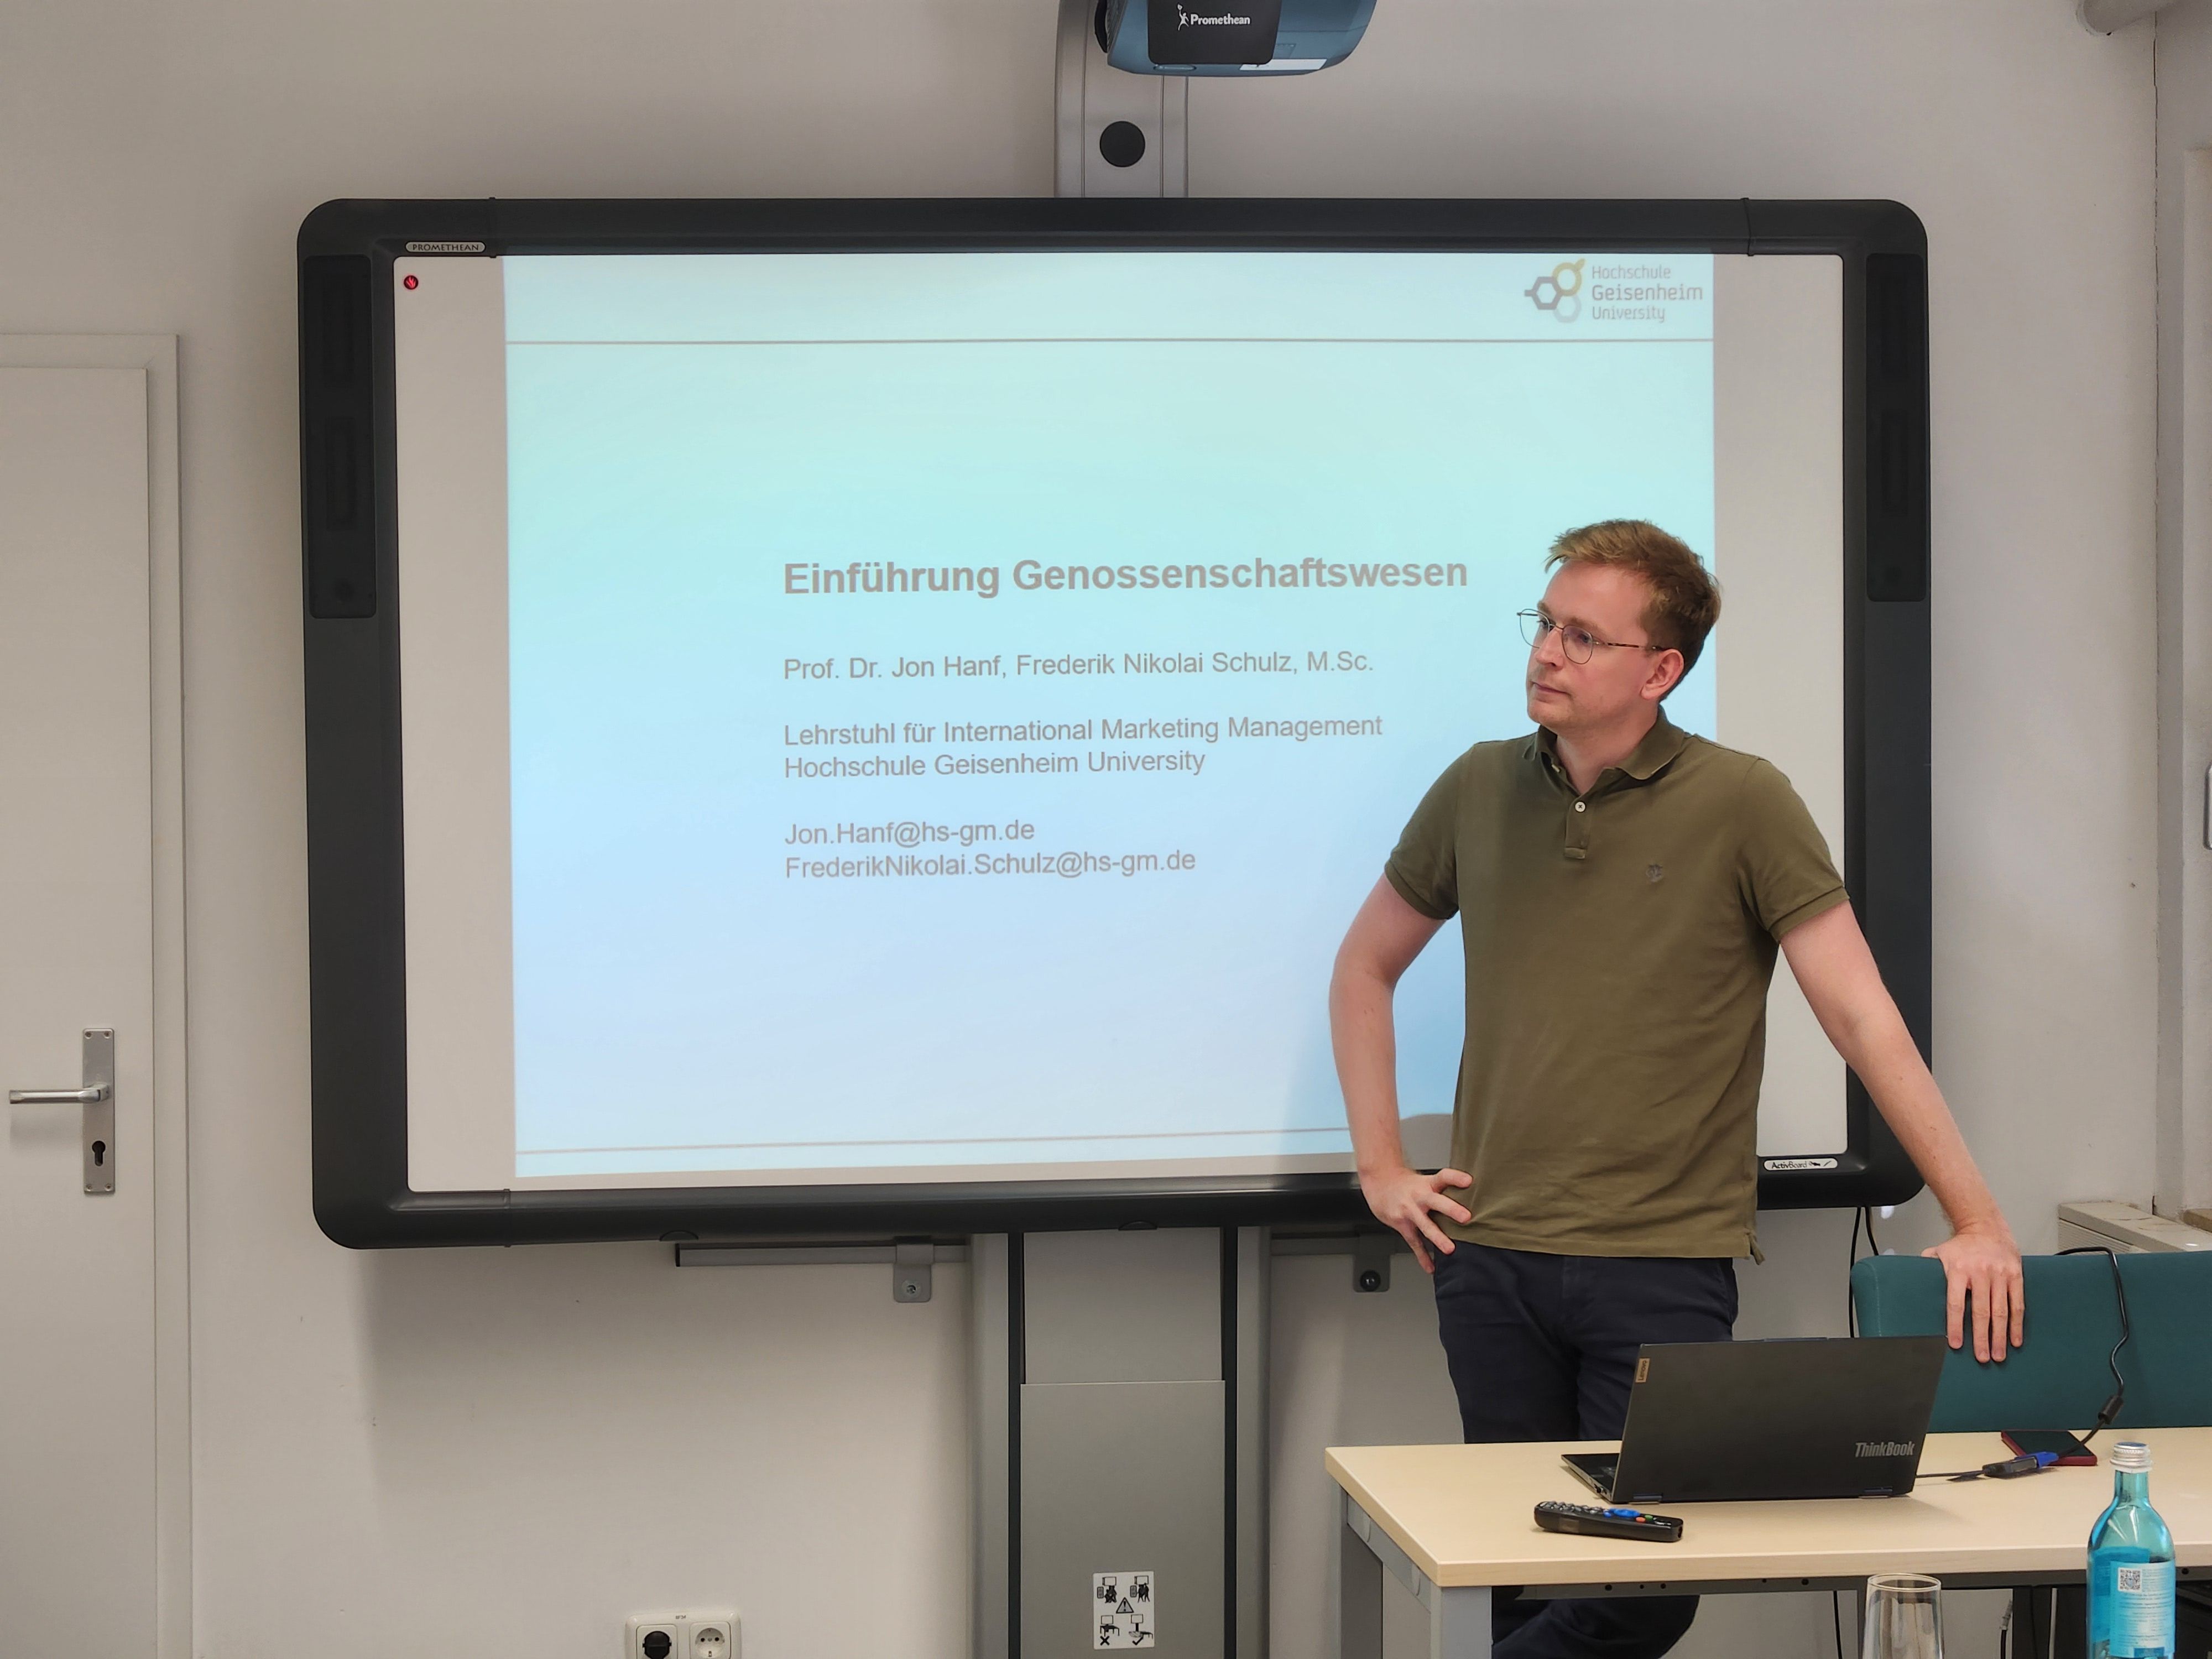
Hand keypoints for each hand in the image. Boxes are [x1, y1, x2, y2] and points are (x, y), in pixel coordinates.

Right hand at [1358, 1165, 1472, 1272]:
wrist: (1379, 1183)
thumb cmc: (1406, 1184)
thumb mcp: (1424, 1180)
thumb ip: (1443, 1188)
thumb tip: (1470, 1196)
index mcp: (1427, 1183)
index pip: (1443, 1177)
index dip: (1456, 1178)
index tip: (1468, 1181)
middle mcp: (1419, 1196)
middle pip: (1435, 1201)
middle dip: (1451, 1209)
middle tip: (1466, 1217)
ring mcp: (1409, 1211)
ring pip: (1425, 1225)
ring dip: (1438, 1237)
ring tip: (1449, 1249)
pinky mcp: (1402, 1224)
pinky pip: (1413, 1242)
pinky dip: (1422, 1256)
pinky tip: (1430, 1266)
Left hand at [1921, 1223, 2024, 1361]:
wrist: (1986, 1227)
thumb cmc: (1962, 1245)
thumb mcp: (1940, 1252)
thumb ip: (1926, 1267)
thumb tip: (1908, 1280)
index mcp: (1957, 1270)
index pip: (1955, 1303)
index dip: (1956, 1325)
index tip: (1955, 1344)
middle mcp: (1980, 1273)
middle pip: (1981, 1311)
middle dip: (1981, 1337)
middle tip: (1981, 1358)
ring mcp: (1999, 1275)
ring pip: (2001, 1311)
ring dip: (2000, 1336)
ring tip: (1998, 1355)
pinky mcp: (2015, 1275)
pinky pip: (2017, 1303)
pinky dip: (2017, 1324)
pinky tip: (2014, 1340)